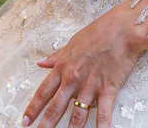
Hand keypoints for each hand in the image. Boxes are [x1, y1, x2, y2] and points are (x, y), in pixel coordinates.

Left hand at [22, 3, 146, 127]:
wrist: (122, 29)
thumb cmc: (98, 32)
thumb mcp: (72, 43)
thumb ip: (56, 56)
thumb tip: (40, 63)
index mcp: (63, 66)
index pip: (43, 92)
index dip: (33, 108)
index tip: (25, 121)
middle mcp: (73, 78)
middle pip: (56, 107)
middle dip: (46, 124)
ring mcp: (90, 85)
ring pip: (77, 115)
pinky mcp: (108, 89)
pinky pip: (103, 113)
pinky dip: (101, 127)